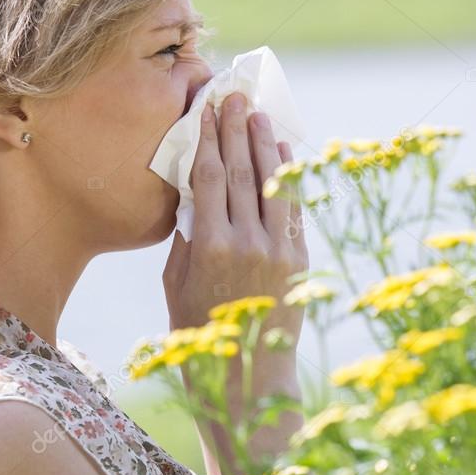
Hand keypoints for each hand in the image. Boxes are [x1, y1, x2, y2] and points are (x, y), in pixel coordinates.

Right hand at [161, 92, 309, 340]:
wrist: (248, 378)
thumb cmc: (200, 335)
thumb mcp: (176, 285)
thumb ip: (186, 237)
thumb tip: (194, 194)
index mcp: (208, 247)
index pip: (207, 177)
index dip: (206, 138)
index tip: (206, 109)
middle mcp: (246, 242)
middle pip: (239, 171)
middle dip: (235, 129)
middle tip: (234, 95)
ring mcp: (278, 249)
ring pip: (270, 183)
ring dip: (264, 144)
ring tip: (258, 114)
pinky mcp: (299, 259)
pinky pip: (293, 207)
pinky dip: (288, 176)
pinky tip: (283, 152)